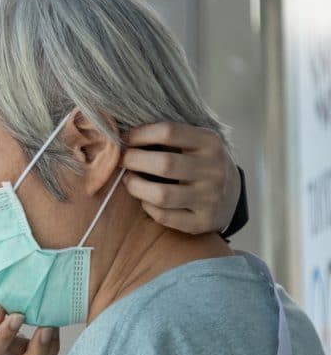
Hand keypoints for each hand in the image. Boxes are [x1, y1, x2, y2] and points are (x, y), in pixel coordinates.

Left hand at [122, 122, 239, 234]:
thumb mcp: (195, 142)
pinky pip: (164, 216)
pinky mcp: (203, 222)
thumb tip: (122, 132)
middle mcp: (214, 170)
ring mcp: (210, 198)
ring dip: (135, 186)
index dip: (139, 134)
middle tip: (122, 160)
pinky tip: (145, 199)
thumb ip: (168, 135)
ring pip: (161, 195)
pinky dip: (147, 206)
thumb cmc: (199, 163)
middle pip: (164, 164)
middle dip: (133, 160)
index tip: (125, 138)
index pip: (168, 132)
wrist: (231, 195)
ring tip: (129, 179)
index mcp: (211, 143)